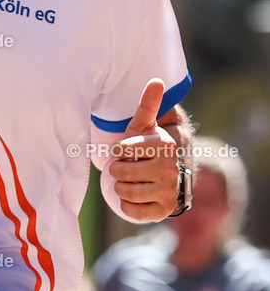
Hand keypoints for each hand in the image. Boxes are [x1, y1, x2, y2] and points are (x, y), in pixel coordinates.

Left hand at [108, 78, 178, 221]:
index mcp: (165, 145)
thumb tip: (156, 80)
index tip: (125, 150)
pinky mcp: (164, 211)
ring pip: (125, 192)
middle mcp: (171, 169)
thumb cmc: (149, 146)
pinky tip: (134, 195)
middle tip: (126, 167)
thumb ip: (148, 104)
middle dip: (118, 170)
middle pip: (122, 173)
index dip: (118, 151)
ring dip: (121, 186)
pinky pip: (132, 211)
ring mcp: (169, 191)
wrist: (169, 176)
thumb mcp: (145, 125)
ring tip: (130, 180)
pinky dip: (126, 204)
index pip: (122, 150)